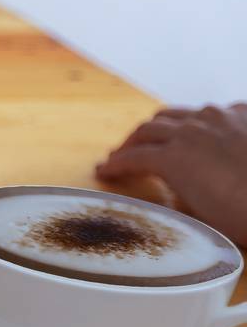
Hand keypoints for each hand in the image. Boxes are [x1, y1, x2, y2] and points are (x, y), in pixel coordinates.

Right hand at [96, 103, 246, 245]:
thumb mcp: (203, 215)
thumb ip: (181, 191)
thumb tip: (177, 187)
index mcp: (175, 155)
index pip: (133, 157)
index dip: (115, 165)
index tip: (105, 171)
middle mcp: (193, 128)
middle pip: (148, 128)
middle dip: (131, 142)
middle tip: (123, 155)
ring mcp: (222, 117)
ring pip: (178, 113)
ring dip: (162, 126)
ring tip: (159, 138)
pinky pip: (216, 112)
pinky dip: (201, 122)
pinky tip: (208, 132)